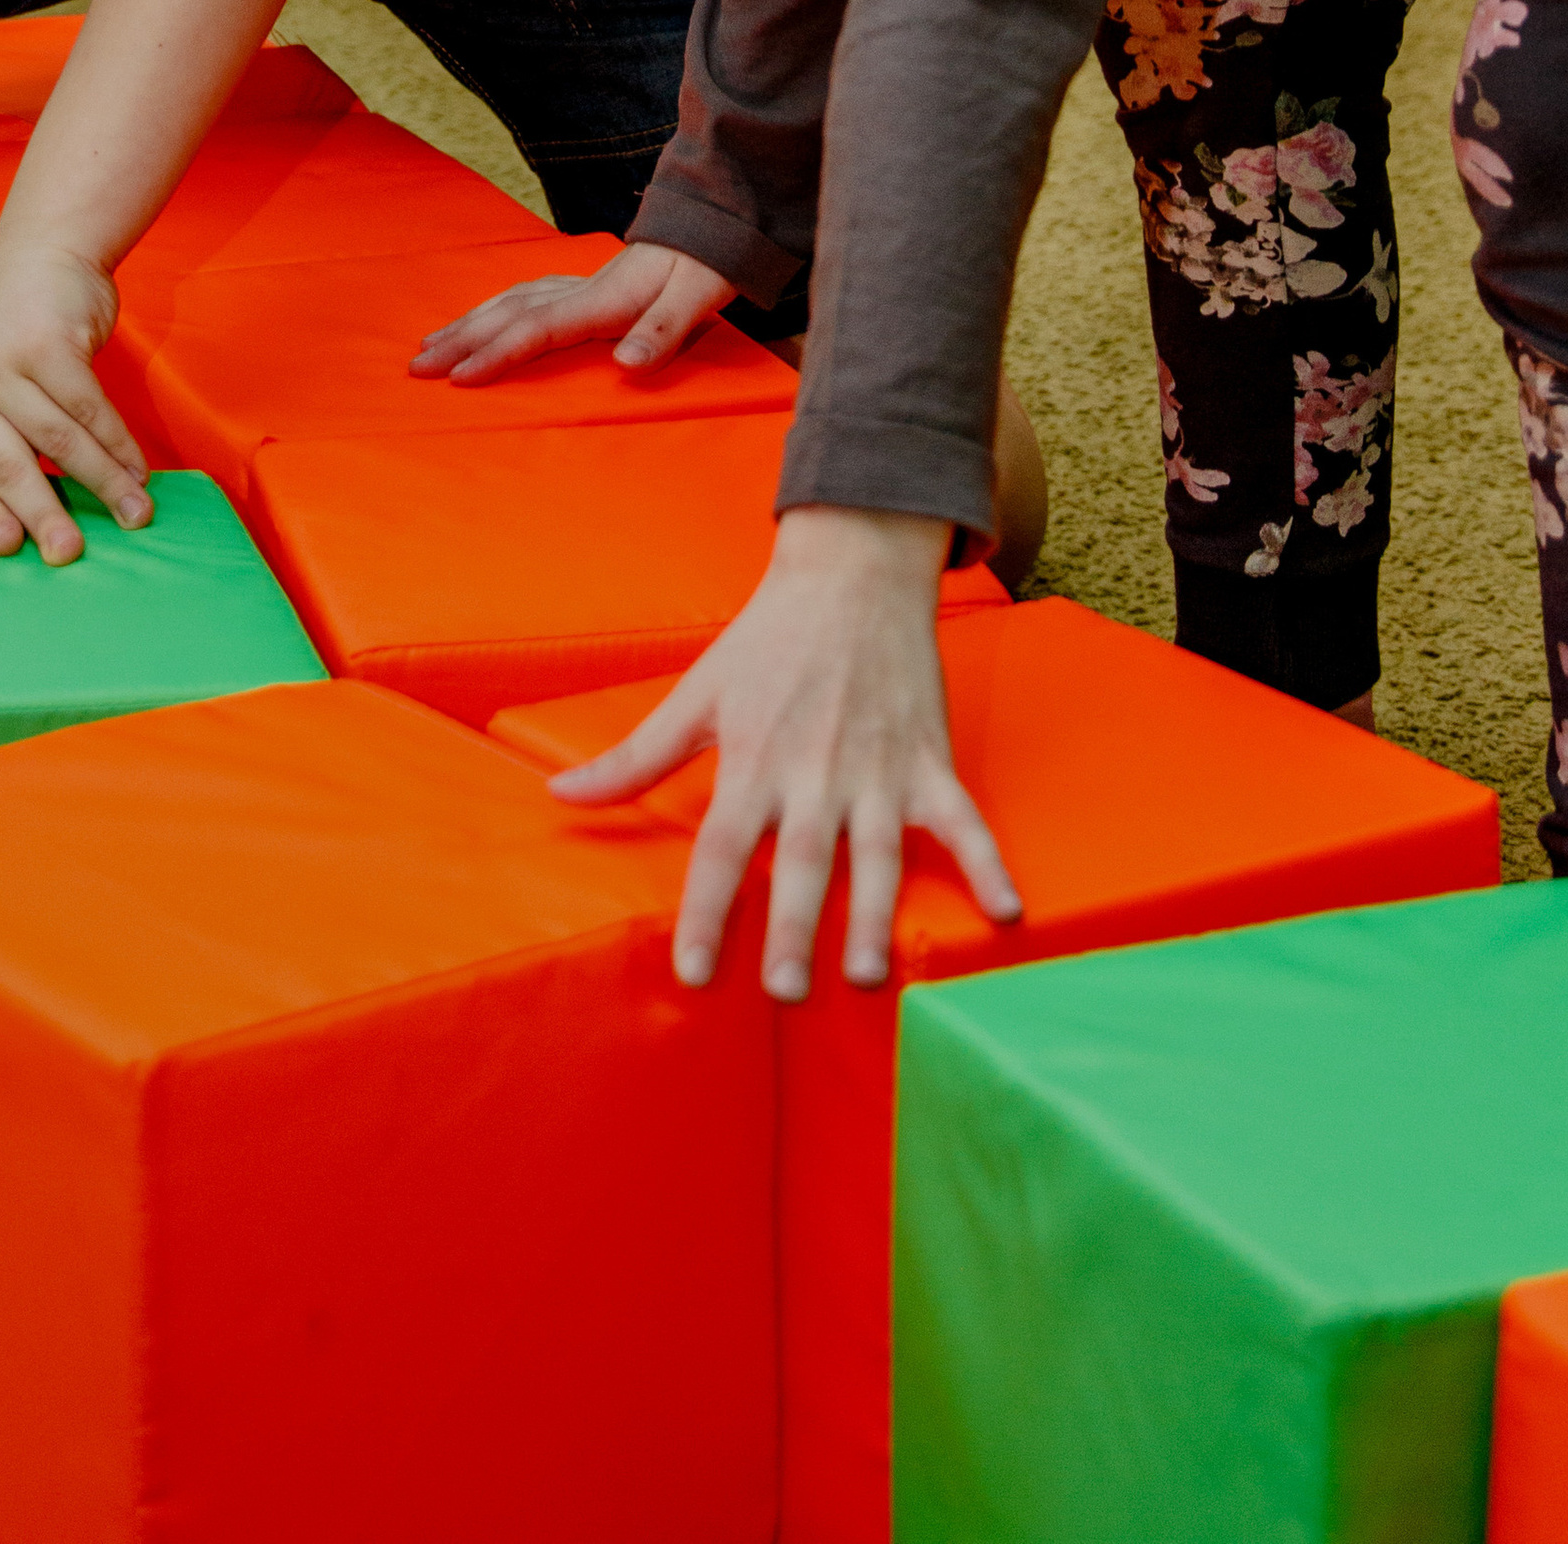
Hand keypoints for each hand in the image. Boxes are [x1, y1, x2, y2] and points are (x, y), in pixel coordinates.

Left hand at [0, 215, 154, 567]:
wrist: (42, 256)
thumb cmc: (22, 340)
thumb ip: (9, 444)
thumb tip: (52, 521)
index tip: (12, 551)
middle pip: (10, 468)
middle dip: (44, 517)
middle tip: (70, 555)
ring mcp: (5, 367)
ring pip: (60, 442)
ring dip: (105, 483)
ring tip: (136, 513)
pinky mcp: (46, 346)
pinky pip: (90, 409)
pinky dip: (120, 443)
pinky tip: (140, 467)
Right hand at [410, 235, 737, 385]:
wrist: (715, 222)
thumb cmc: (707, 265)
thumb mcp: (699, 296)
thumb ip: (663, 331)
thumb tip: (624, 364)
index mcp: (603, 299)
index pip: (537, 329)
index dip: (496, 354)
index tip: (458, 378)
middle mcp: (582, 289)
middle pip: (509, 314)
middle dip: (460, 341)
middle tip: (416, 368)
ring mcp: (580, 284)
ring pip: (510, 301)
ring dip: (468, 324)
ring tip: (430, 345)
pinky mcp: (586, 284)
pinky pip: (524, 296)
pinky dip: (493, 309)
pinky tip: (481, 318)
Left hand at [553, 506, 1019, 997]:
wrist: (852, 573)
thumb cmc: (766, 640)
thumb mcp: (696, 694)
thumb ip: (634, 758)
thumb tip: (560, 796)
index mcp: (753, 759)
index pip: (722, 850)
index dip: (707, 913)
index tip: (694, 974)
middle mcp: (815, 772)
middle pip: (802, 863)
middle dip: (796, 930)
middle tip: (787, 993)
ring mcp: (879, 769)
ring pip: (877, 855)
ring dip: (874, 916)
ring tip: (865, 975)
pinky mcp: (929, 761)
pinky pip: (963, 821)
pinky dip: (988, 864)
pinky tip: (1007, 914)